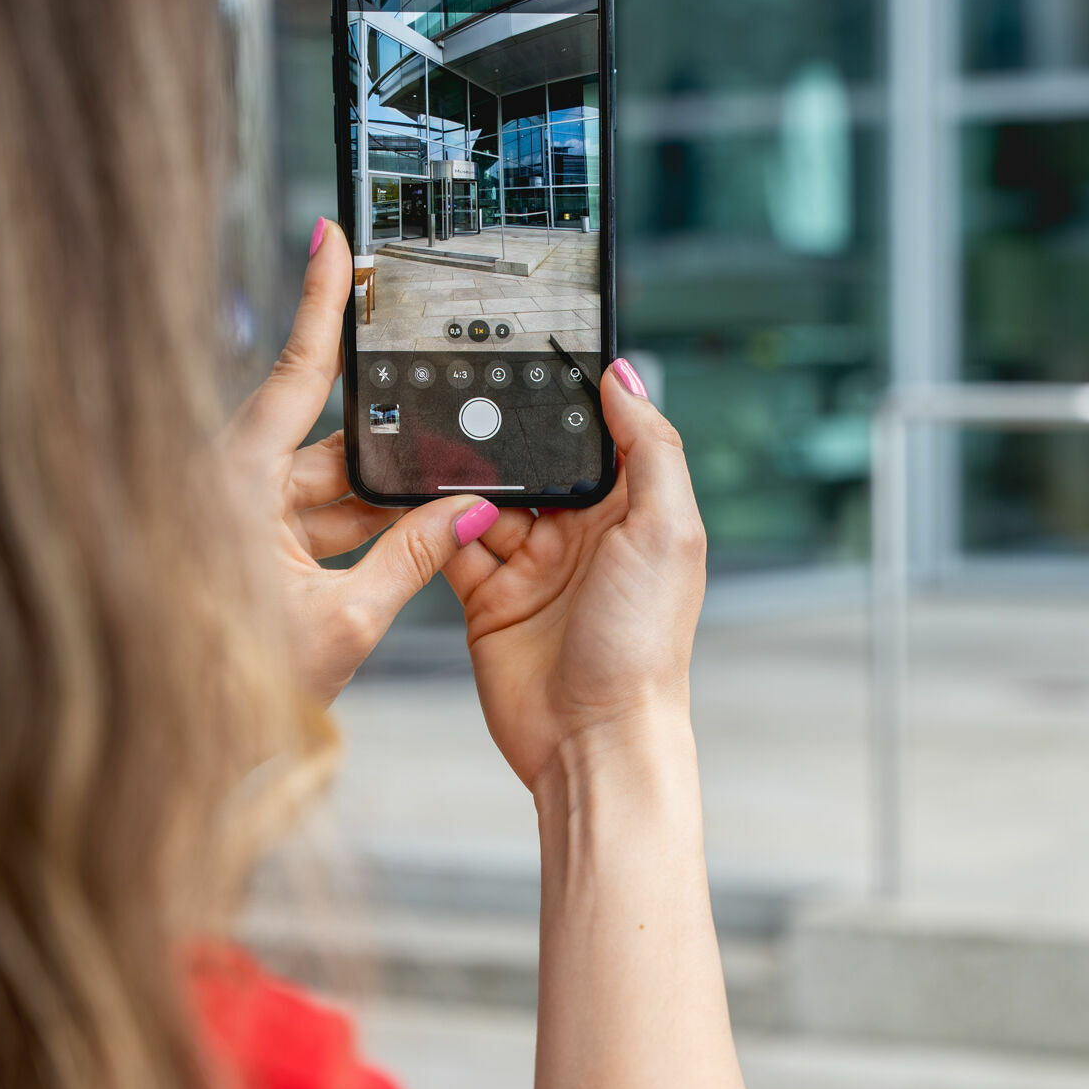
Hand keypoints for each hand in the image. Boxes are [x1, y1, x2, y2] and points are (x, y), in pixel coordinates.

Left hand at [221, 220, 485, 702]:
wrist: (184, 745)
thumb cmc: (238, 686)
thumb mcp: (343, 621)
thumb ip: (412, 559)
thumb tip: (467, 514)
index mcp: (231, 485)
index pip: (293, 375)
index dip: (319, 303)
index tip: (334, 239)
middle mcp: (225, 489)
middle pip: (323, 438)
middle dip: (390, 448)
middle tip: (449, 437)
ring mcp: (231, 518)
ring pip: (322, 484)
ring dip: (380, 501)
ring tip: (440, 510)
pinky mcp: (240, 547)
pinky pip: (309, 518)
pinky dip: (356, 529)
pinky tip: (406, 539)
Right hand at [441, 363, 705, 790]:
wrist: (592, 739)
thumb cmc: (643, 643)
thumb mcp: (667, 531)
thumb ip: (650, 448)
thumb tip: (626, 376)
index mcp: (630, 513)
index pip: (595, 437)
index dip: (567, 399)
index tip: (531, 350)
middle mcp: (580, 536)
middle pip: (530, 462)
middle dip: (499, 434)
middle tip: (460, 389)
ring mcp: (530, 567)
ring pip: (482, 498)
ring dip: (460, 476)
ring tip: (431, 441)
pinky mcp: (487, 599)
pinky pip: (451, 546)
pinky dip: (434, 524)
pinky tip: (420, 502)